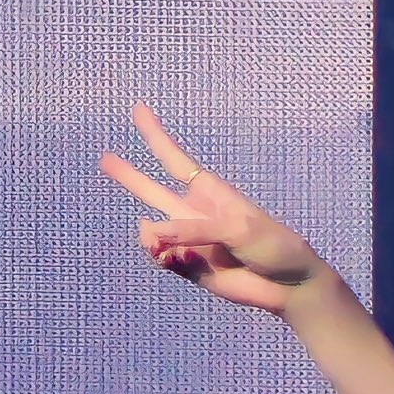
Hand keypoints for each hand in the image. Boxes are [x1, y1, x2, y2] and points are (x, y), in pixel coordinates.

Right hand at [100, 103, 326, 317]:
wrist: (289, 285)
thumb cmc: (272, 246)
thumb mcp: (239, 228)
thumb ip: (195, 229)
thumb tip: (153, 234)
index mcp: (210, 193)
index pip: (175, 160)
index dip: (156, 135)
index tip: (139, 109)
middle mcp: (194, 214)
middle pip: (152, 190)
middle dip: (128, 176)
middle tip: (104, 158)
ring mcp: (189, 241)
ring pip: (152, 232)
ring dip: (150, 238)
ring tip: (158, 246)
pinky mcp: (189, 267)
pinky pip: (163, 258)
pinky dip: (164, 259)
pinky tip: (175, 260)